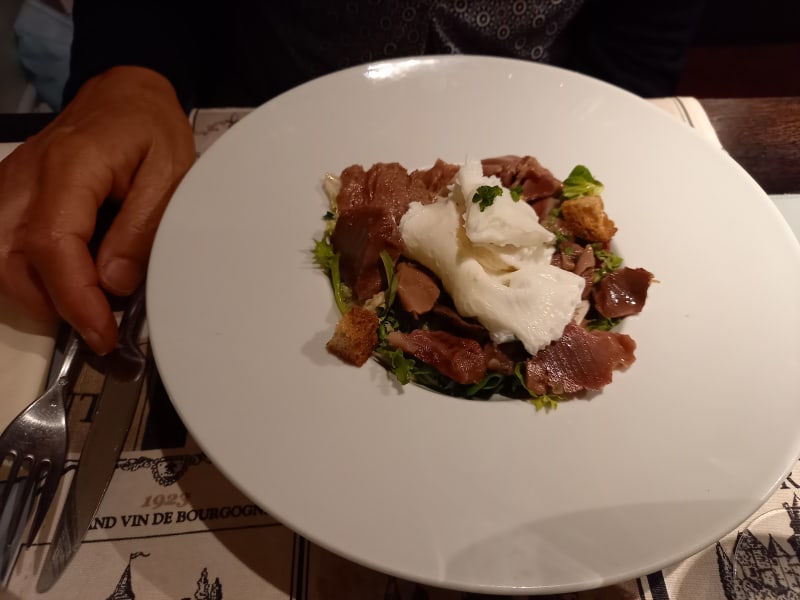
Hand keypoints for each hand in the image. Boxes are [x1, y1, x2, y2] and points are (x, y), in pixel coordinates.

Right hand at [0, 66, 194, 353]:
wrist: (123, 97)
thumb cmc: (150, 130)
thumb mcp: (171, 174)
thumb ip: (142, 228)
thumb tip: (115, 283)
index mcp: (70, 168)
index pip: (53, 245)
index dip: (75, 299)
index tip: (103, 334)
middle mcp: (26, 178)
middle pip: (10, 260)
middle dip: (52, 305)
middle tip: (100, 323)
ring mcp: (10, 186)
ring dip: (37, 294)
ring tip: (86, 304)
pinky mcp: (9, 196)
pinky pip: (2, 246)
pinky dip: (28, 275)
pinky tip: (66, 279)